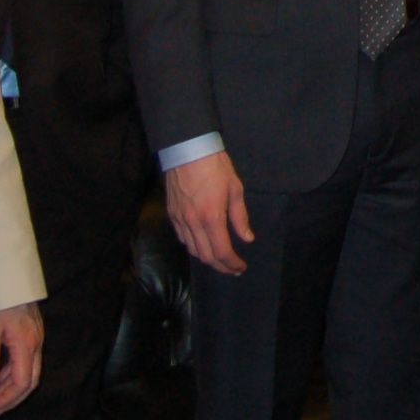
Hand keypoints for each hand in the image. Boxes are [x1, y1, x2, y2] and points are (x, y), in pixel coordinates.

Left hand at [0, 302, 44, 412]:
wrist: (10, 277)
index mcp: (26, 345)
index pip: (22, 382)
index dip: (7, 399)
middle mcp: (36, 344)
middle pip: (30, 381)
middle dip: (12, 398)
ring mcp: (36, 339)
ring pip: (29, 371)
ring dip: (11, 387)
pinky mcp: (32, 333)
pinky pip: (26, 361)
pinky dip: (13, 373)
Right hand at [165, 150, 254, 275]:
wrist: (188, 149)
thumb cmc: (215, 166)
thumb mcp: (235, 189)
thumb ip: (240, 217)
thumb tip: (247, 238)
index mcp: (211, 216)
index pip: (221, 251)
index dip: (232, 264)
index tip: (240, 267)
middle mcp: (193, 222)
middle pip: (205, 256)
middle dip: (221, 266)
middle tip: (233, 269)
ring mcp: (180, 219)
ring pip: (192, 250)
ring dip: (207, 259)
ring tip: (220, 260)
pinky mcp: (171, 214)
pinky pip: (182, 238)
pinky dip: (194, 247)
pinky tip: (203, 245)